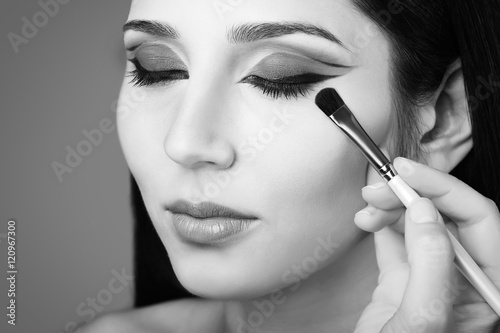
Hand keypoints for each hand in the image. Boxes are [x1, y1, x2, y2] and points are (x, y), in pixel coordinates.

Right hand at [354, 157, 499, 331]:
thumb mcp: (420, 318)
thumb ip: (431, 264)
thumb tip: (425, 210)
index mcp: (487, 286)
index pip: (480, 219)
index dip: (443, 188)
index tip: (405, 171)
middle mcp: (464, 278)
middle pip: (447, 216)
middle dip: (411, 195)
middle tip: (375, 190)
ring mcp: (433, 278)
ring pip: (420, 223)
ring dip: (391, 208)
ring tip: (365, 210)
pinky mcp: (406, 280)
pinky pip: (398, 239)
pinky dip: (381, 223)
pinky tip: (366, 220)